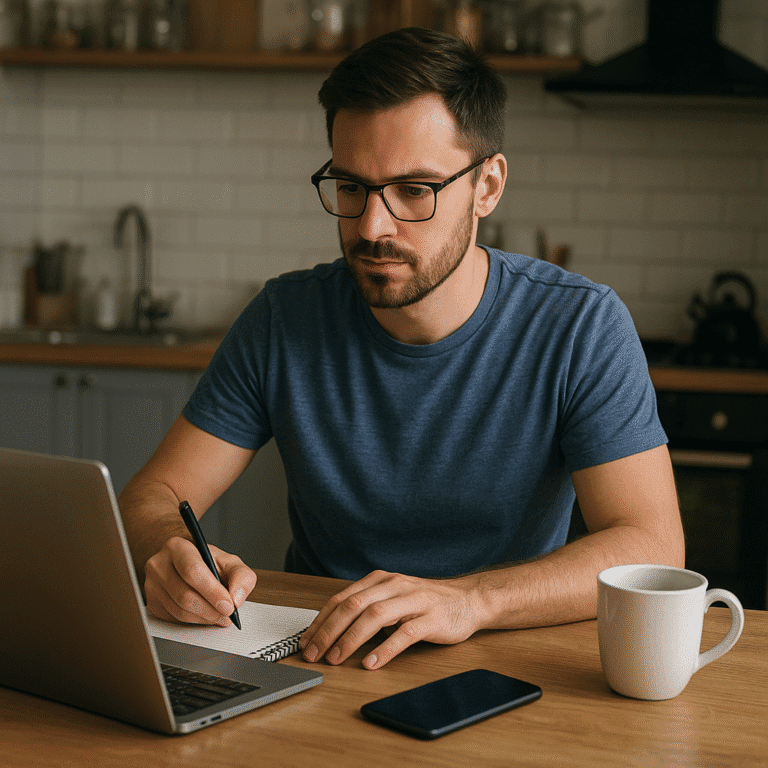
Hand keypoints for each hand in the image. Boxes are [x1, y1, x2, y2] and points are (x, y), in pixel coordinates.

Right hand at [144, 536, 255, 626]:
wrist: (184, 563)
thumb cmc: (207, 561)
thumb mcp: (229, 561)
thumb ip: (241, 576)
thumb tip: (237, 598)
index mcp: (177, 547)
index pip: (193, 571)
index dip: (212, 592)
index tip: (229, 606)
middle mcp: (159, 564)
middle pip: (185, 595)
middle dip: (211, 609)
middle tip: (227, 614)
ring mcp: (152, 585)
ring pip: (179, 611)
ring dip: (204, 618)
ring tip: (219, 615)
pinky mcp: (152, 603)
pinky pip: (174, 619)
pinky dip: (194, 621)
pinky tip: (205, 614)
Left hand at [299, 570, 485, 669]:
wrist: (467, 599)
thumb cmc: (425, 602)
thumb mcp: (392, 597)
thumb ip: (367, 607)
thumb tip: (330, 630)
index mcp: (380, 580)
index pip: (342, 598)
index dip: (321, 620)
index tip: (306, 641)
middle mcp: (394, 586)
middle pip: (353, 605)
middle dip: (329, 630)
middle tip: (313, 653)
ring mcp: (413, 601)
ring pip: (374, 616)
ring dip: (350, 638)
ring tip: (336, 658)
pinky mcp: (430, 618)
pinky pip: (404, 633)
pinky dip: (385, 648)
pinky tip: (371, 662)